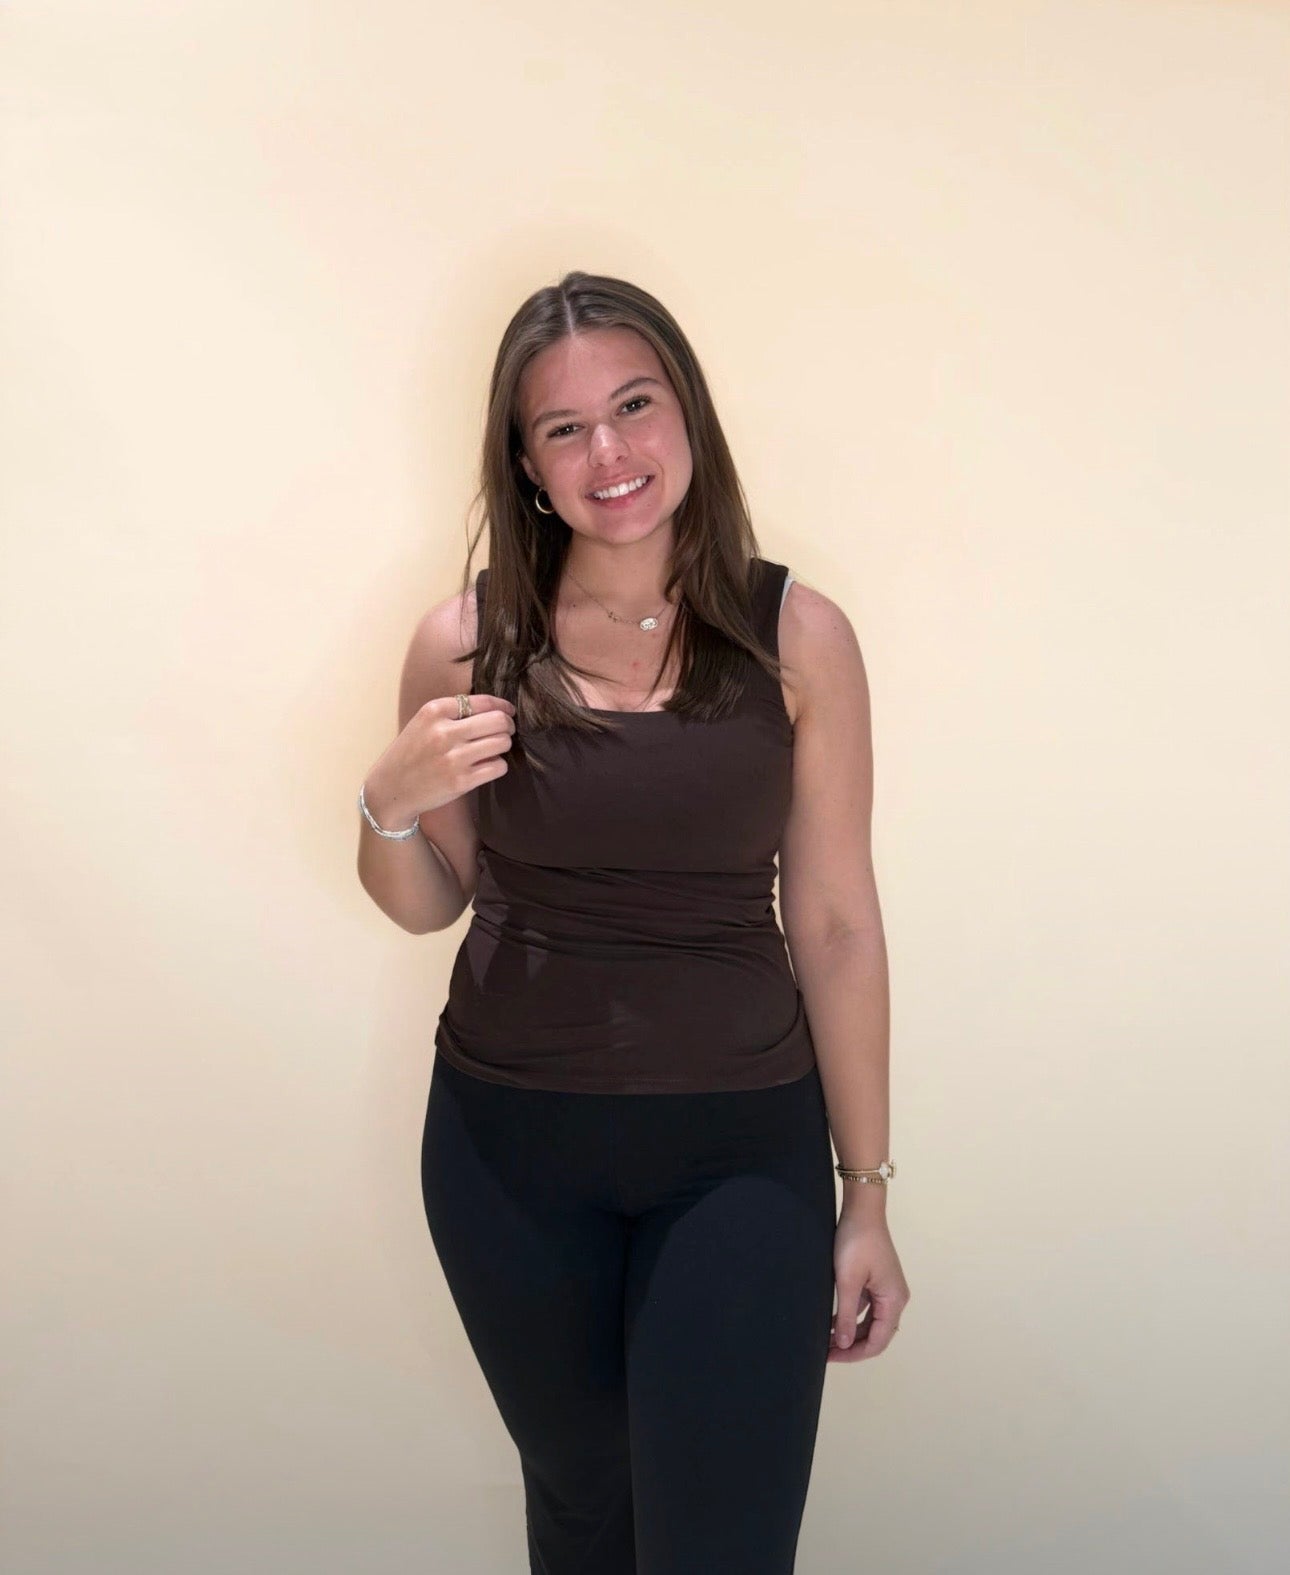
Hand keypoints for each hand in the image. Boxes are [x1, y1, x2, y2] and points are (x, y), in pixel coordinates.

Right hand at [363, 693, 515, 826]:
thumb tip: (496, 710)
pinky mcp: (461, 781)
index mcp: (434, 711)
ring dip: (504, 746)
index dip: (503, 707)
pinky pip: (498, 767)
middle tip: (506, 732)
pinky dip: (498, 766)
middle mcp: (444, 732)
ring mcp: (453, 758)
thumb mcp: (423, 723)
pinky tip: (487, 766)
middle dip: (508, 726)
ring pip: (502, 743)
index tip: (508, 712)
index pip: (483, 702)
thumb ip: (453, 713)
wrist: (390, 789)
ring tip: (494, 750)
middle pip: (498, 721)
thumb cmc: (410, 754)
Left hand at [827, 1214, 910, 1363]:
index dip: (854, 1354)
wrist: (862, 1209)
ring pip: (870, 1323)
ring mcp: (887, 1290)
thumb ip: (846, 1315)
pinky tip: (831, 1321)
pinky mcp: (877, 1281)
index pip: (878, 1341)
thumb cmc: (856, 1242)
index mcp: (894, 1301)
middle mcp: (895, 1298)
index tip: (830, 1357)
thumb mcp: (847, 1281)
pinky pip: (866, 1308)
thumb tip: (844, 1344)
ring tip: (826, 1340)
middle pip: (876, 1335)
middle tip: (825, 1352)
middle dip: (851, 1346)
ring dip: (850, 1332)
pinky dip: (850, 1317)